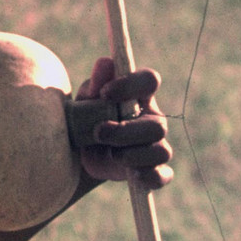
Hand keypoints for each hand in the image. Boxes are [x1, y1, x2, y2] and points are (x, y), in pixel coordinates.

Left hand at [65, 57, 173, 189]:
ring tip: (110, 154)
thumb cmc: (85, 116)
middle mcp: (152, 118)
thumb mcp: (86, 98)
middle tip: (99, 132)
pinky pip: (162, 175)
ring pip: (161, 151)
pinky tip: (132, 174)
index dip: (131, 85)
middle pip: (157, 124)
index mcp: (139, 95)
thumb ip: (96, 83)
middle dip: (126, 131)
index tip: (105, 93)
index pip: (150, 80)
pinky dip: (150, 177)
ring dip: (133, 155)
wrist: (78, 150)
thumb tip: (105, 63)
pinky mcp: (151, 169)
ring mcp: (155, 145)